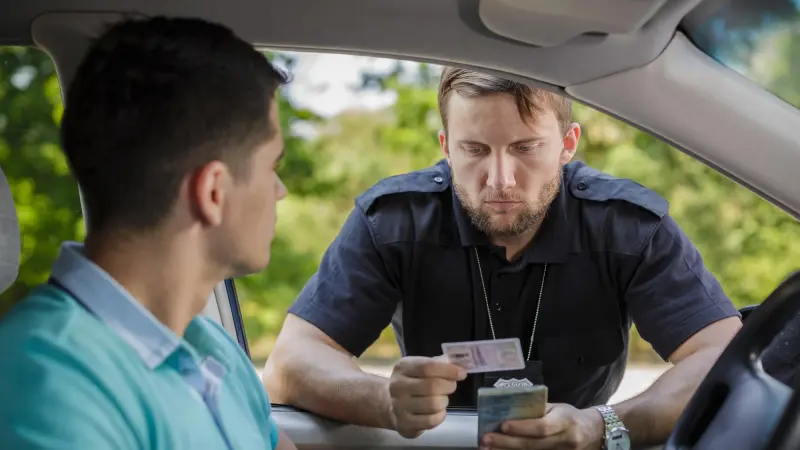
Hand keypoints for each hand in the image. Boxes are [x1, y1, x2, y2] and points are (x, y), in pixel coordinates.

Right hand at [387, 355, 466, 438]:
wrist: (390, 403)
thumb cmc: (412, 382)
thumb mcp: (419, 367)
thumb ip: (438, 364)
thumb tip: (460, 366)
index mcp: (402, 368)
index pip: (428, 367)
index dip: (448, 370)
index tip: (461, 373)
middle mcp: (397, 386)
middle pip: (432, 386)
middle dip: (449, 386)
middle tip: (451, 386)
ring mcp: (399, 407)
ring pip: (433, 404)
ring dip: (444, 401)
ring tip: (442, 398)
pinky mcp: (404, 424)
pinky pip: (431, 421)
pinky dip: (440, 415)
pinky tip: (437, 411)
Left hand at [480, 403, 604, 449]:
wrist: (593, 433)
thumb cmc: (570, 417)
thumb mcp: (557, 408)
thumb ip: (536, 409)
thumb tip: (509, 407)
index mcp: (565, 421)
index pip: (541, 427)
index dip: (521, 427)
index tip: (502, 425)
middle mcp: (565, 440)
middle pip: (533, 445)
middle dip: (507, 442)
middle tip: (486, 439)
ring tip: (488, 448)